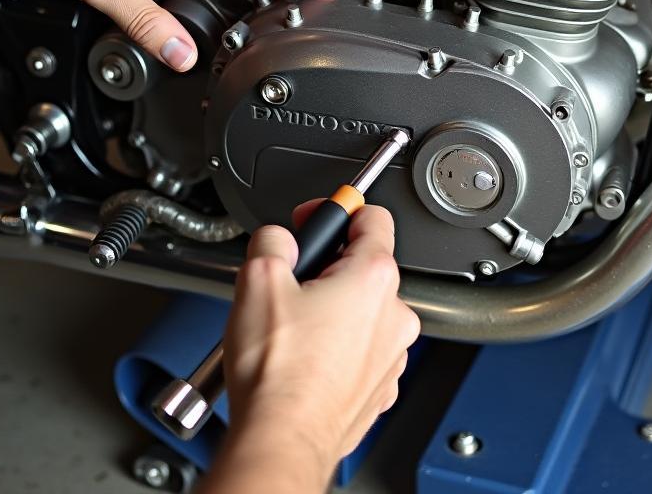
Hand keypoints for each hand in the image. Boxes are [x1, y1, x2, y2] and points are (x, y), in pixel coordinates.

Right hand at [205, 205, 419, 493]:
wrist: (281, 441)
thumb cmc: (277, 375)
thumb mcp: (258, 279)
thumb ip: (273, 239)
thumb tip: (279, 237)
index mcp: (373, 277)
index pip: (373, 216)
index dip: (338, 210)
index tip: (317, 219)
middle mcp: (394, 314)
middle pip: (365, 265)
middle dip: (328, 266)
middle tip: (292, 283)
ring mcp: (391, 354)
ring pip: (363, 310)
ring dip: (333, 309)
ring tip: (294, 328)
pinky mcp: (380, 385)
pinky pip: (362, 349)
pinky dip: (339, 346)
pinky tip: (307, 357)